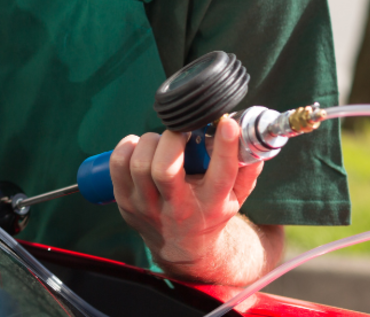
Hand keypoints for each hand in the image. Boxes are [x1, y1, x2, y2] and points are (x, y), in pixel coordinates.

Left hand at [110, 116, 282, 284]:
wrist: (183, 247)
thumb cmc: (210, 211)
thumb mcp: (236, 196)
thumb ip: (248, 166)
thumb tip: (251, 132)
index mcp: (212, 204)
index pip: (220, 174)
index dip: (225, 146)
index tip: (226, 123)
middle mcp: (178, 208)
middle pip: (165, 169)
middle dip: (171, 140)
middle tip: (179, 131)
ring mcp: (148, 207)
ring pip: (139, 165)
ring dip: (150, 141)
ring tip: (161, 141)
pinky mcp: (126, 201)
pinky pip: (118, 166)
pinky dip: (127, 146)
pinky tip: (139, 145)